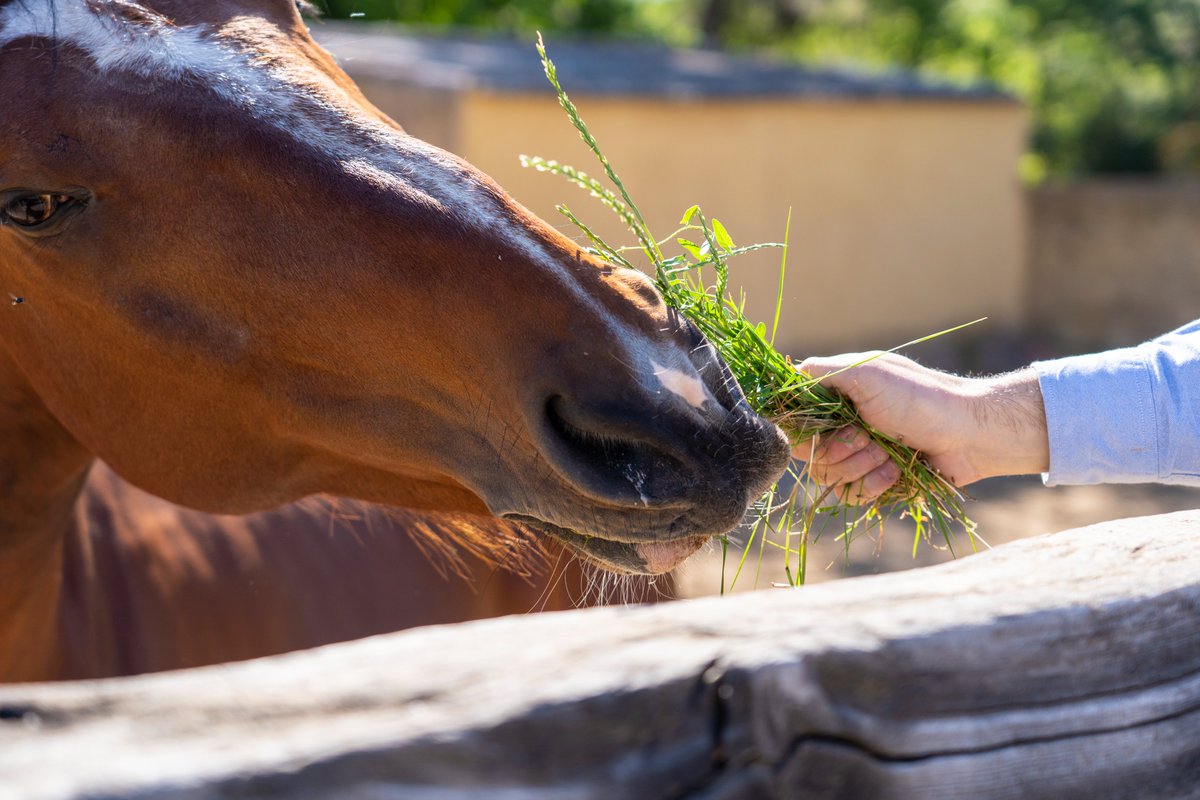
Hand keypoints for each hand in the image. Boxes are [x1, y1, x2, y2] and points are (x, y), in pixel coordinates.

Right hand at [794, 353, 1048, 502]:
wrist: (968, 433)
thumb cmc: (919, 397)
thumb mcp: (866, 372)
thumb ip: (821, 373)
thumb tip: (786, 377)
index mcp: (835, 397)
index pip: (793, 419)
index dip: (804, 429)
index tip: (827, 426)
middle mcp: (841, 425)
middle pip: (807, 453)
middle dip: (838, 449)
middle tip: (868, 435)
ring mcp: (858, 455)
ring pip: (827, 477)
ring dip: (860, 466)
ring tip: (889, 452)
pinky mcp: (875, 481)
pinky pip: (851, 495)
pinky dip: (874, 484)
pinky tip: (896, 471)